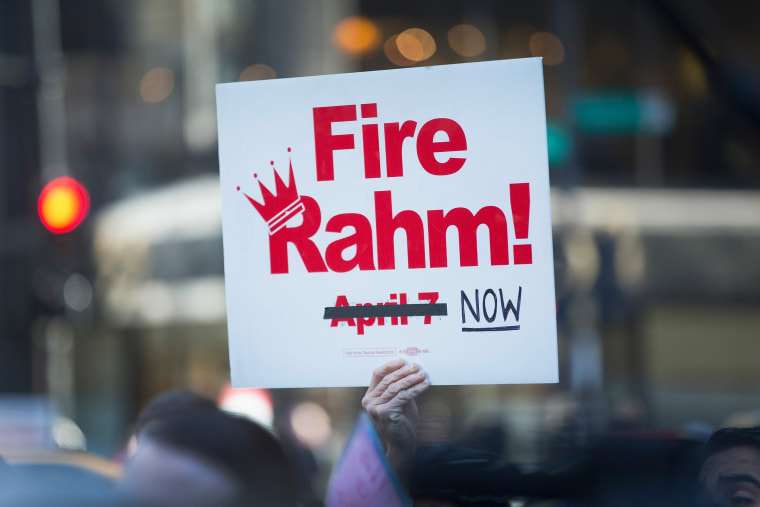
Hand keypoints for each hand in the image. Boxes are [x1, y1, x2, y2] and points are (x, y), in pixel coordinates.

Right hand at [362, 358, 429, 473]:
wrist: (403, 444)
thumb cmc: (402, 421)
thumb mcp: (399, 401)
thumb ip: (400, 387)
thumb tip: (411, 368)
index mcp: (370, 396)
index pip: (378, 375)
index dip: (390, 366)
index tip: (403, 360)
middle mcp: (369, 401)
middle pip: (388, 380)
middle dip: (404, 372)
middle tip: (417, 366)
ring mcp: (375, 408)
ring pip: (396, 387)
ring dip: (411, 379)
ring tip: (423, 374)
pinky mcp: (385, 413)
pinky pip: (403, 396)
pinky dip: (416, 389)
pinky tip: (425, 385)